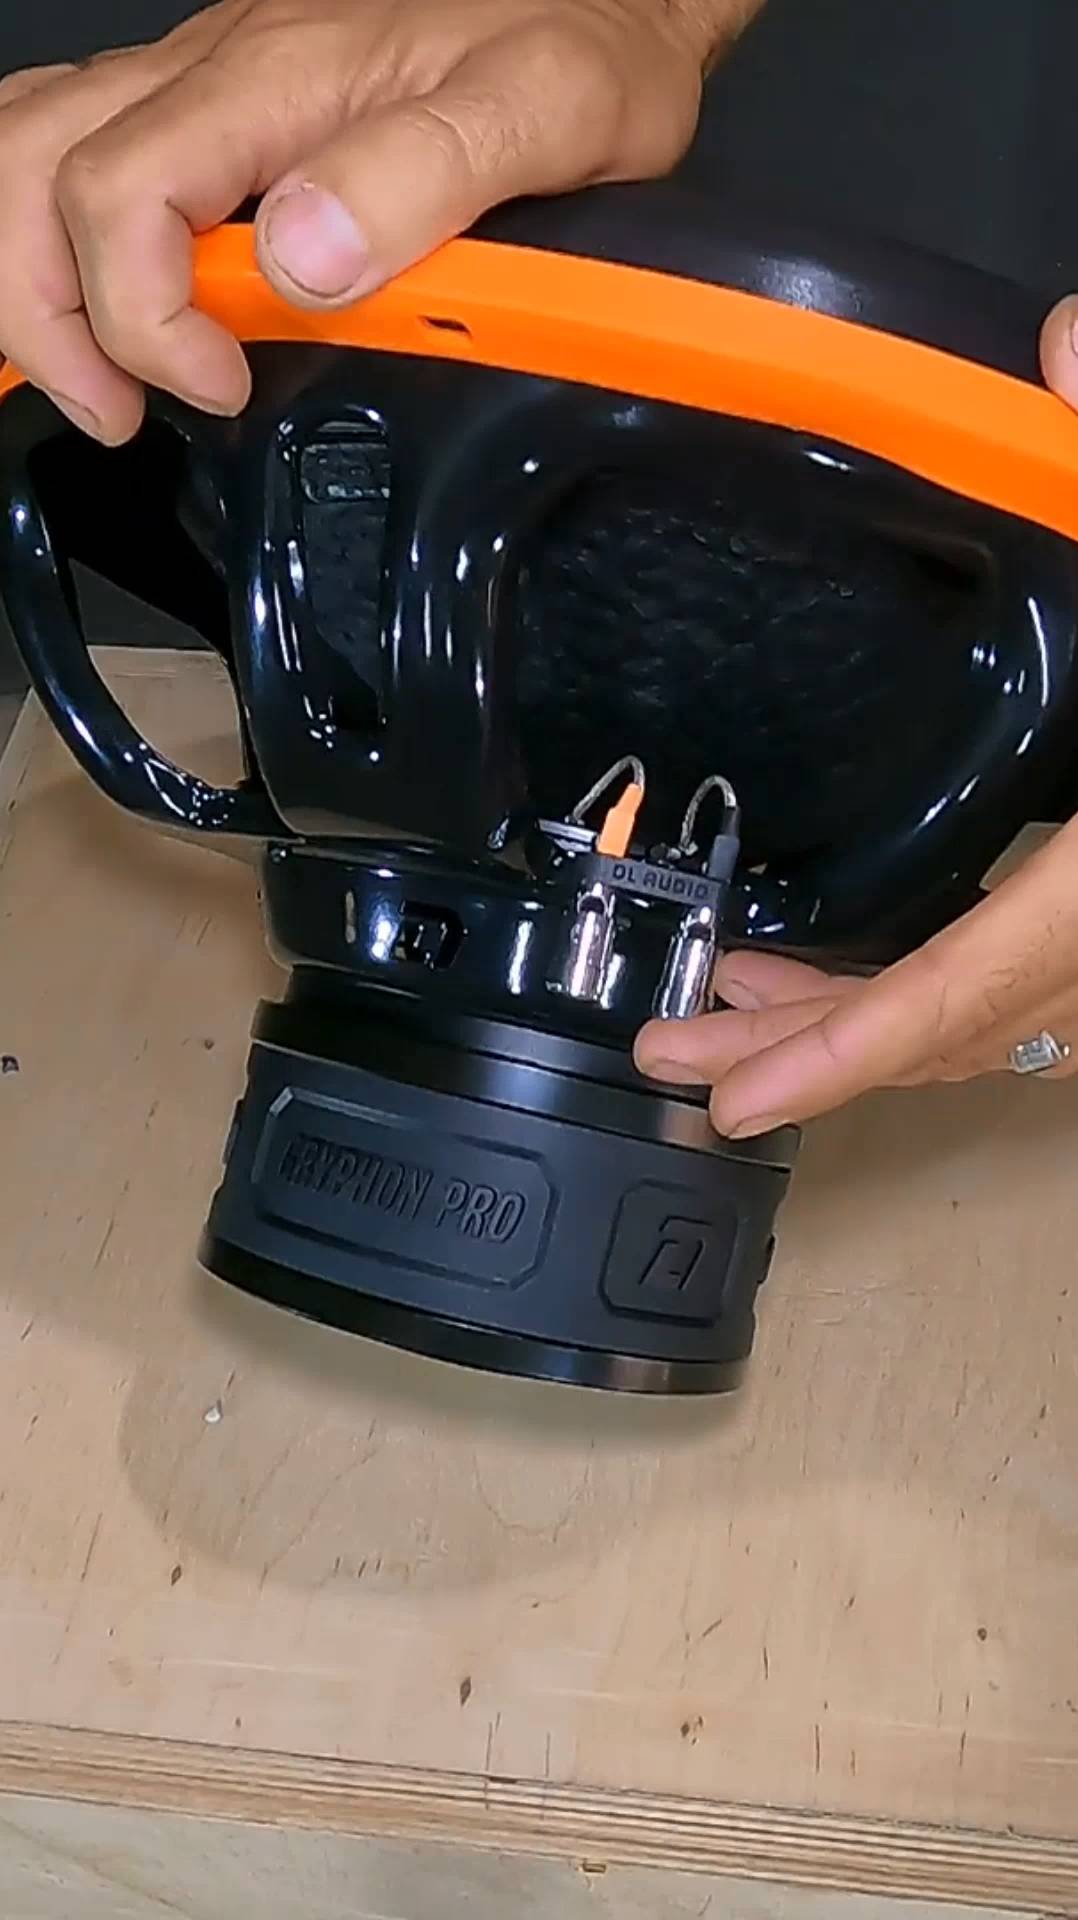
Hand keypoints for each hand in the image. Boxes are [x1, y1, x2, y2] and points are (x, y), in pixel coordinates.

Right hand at [0, 0, 759, 443]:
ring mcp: (208, 84)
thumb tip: (304, 258)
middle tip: (120, 410)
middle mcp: (219, 69)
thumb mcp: (549, 107)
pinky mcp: (222, 109)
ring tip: (104, 382)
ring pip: (35, 151)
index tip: (223, 386)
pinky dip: (65, 240)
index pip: (123, 192)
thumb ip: (427, 172)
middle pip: (35, 170)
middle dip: (46, 312)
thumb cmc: (583, 37)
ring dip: (36, 278)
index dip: (144, 315)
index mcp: (281, 77)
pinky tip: (117, 309)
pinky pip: (84, 149)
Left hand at [635, 814, 1077, 1135]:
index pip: (922, 1015)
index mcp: (1059, 936)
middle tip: (668, 1050)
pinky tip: (851, 984)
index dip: (817, 1062)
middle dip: (773, 1051)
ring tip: (729, 998)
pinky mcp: (1074, 983)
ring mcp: (1070, 1001)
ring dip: (819, 1023)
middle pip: (894, 1042)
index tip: (733, 1100)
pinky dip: (890, 1006)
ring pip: (925, 1035)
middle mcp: (1063, 991)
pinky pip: (964, 1015)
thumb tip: (1047, 760)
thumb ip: (1051, 829)